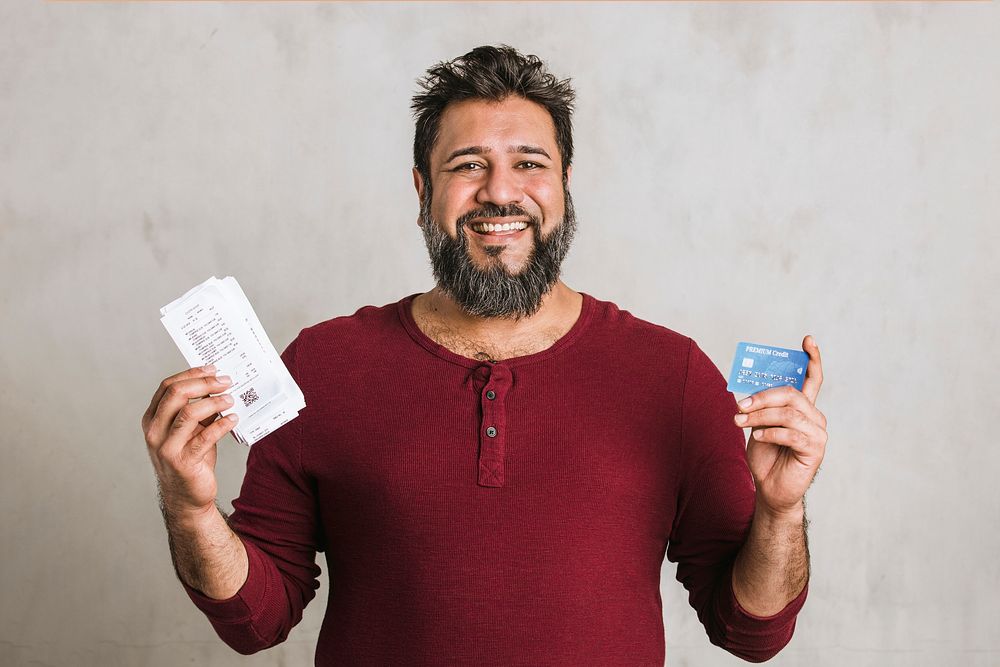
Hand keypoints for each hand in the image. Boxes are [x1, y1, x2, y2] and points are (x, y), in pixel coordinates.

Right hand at [141, 365, 238, 516]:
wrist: (187, 497)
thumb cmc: (191, 459)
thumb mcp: (191, 430)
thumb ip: (198, 410)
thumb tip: (218, 385)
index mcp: (152, 419)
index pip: (167, 386)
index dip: (191, 374)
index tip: (213, 369)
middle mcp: (154, 431)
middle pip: (176, 394)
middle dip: (205, 383)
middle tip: (226, 382)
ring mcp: (166, 447)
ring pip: (189, 413)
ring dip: (214, 402)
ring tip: (231, 400)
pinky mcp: (183, 462)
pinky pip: (205, 437)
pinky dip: (222, 424)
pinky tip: (233, 419)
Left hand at [733, 335, 826, 516]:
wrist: (770, 488)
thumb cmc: (766, 455)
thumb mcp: (756, 425)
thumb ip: (757, 408)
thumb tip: (743, 394)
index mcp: (802, 407)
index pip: (812, 378)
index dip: (812, 358)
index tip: (807, 339)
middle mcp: (814, 416)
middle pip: (791, 394)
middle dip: (762, 397)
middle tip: (740, 406)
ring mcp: (818, 432)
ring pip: (789, 413)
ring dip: (760, 416)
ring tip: (740, 423)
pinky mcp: (815, 449)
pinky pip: (792, 432)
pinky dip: (770, 432)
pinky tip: (758, 437)